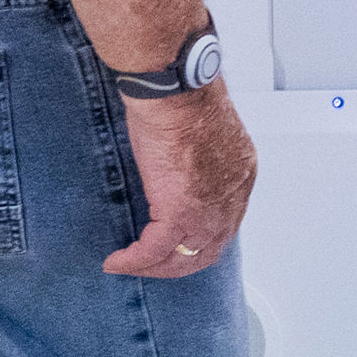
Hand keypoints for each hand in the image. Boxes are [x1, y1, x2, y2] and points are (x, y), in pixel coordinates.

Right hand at [107, 81, 256, 275]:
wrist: (175, 89)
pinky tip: (116, 262)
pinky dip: (134, 261)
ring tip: (130, 265)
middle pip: (209, 248)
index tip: (178, 243)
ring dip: (155, 267)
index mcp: (240, 173)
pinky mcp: (179, 212)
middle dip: (179, 262)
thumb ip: (198, 155)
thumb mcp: (202, 131)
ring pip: (183, 258)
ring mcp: (208, 208)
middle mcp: (232, 196)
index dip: (201, 237)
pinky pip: (154, 250)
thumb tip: (177, 163)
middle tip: (152, 265)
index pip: (226, 221)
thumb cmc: (184, 95)